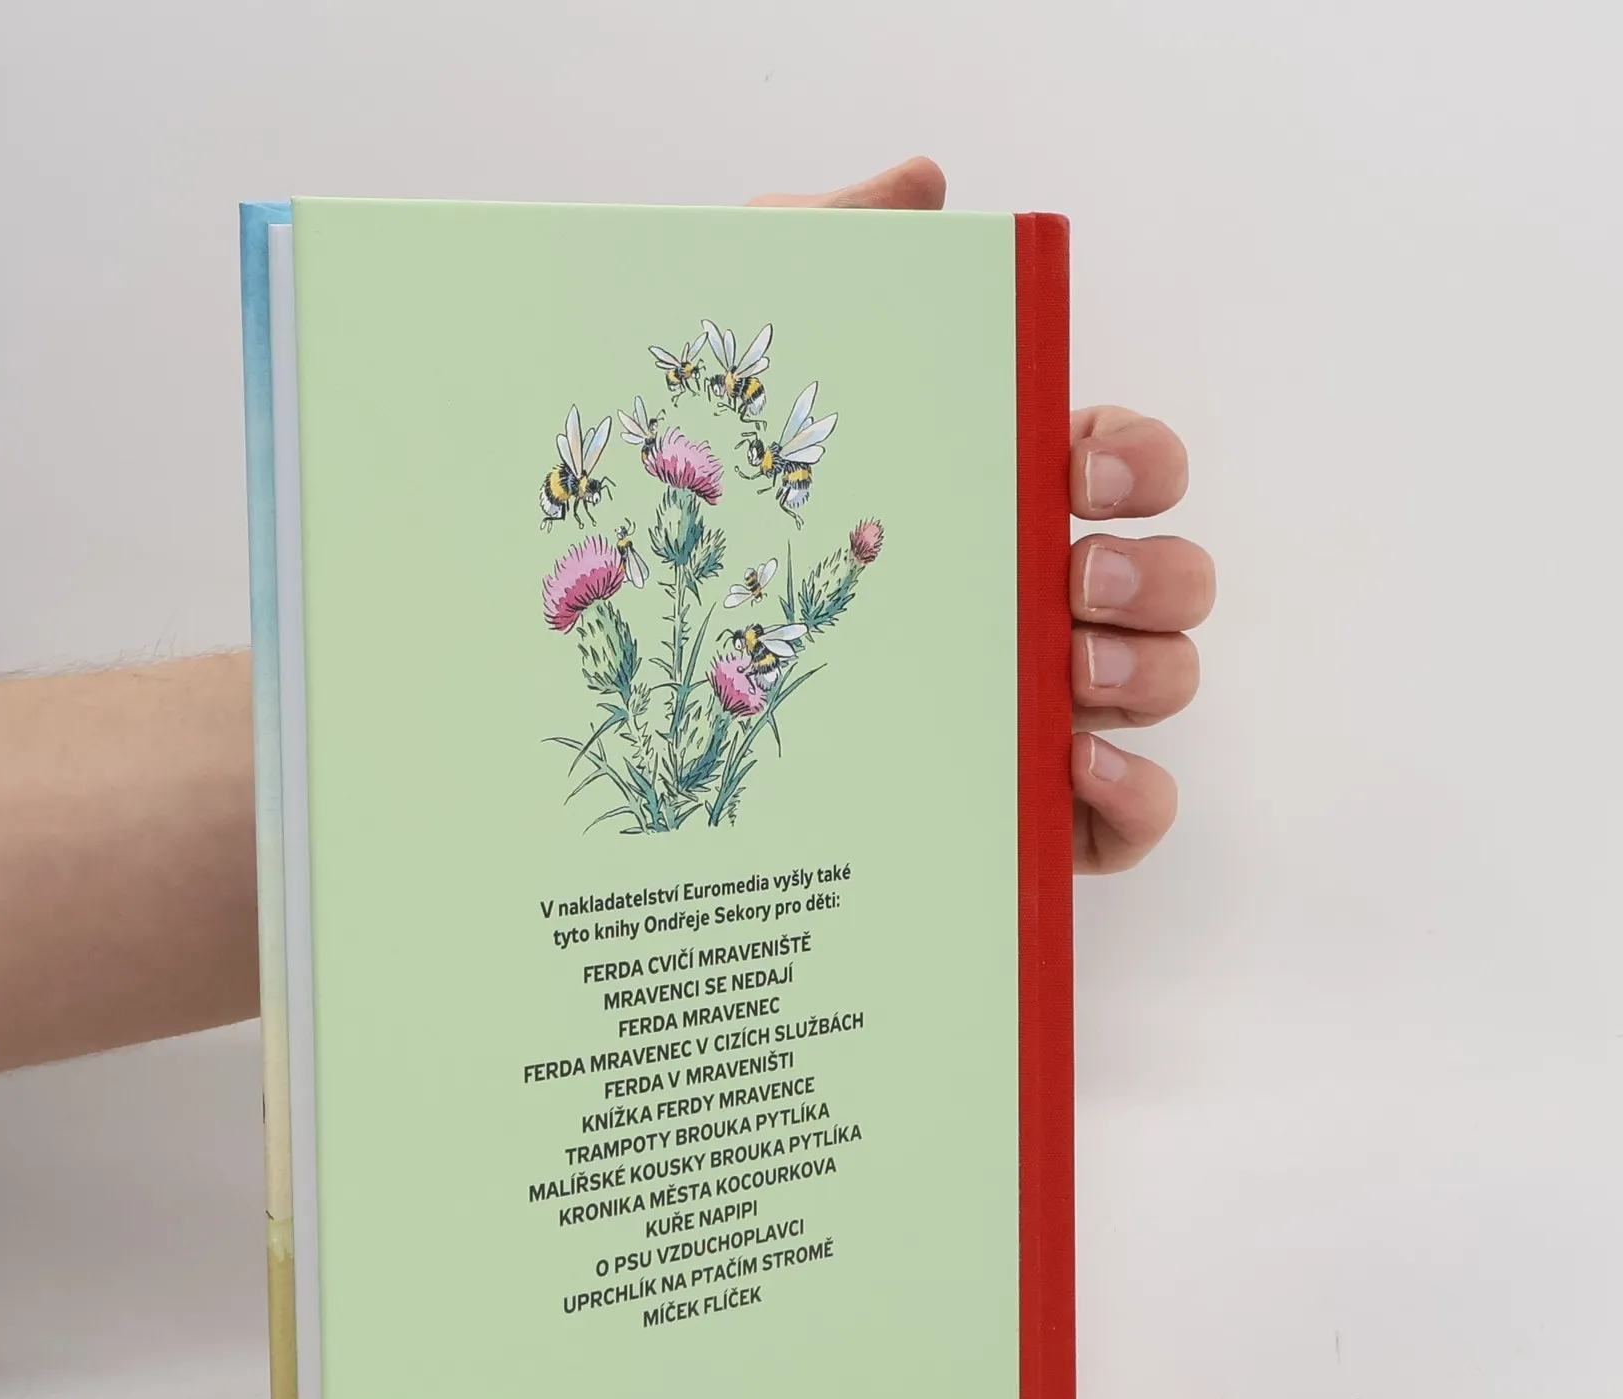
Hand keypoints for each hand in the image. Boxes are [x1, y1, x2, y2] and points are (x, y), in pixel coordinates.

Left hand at [750, 158, 1211, 873]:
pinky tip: (1075, 770)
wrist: (626, 699)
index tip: (1078, 467)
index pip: (1125, 466)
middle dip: (1153, 572)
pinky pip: (1130, 816)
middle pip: (1169, 580)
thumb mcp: (745, 377)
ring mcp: (1037, 711)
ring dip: (1146, 673)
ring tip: (1061, 675)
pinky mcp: (1023, 816)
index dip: (1138, 459)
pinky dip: (1137, 795)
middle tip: (1068, 580)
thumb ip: (829, 256)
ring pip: (1164, 683)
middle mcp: (1032, 604)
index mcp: (994, 507)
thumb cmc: (705, 526)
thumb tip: (925, 186)